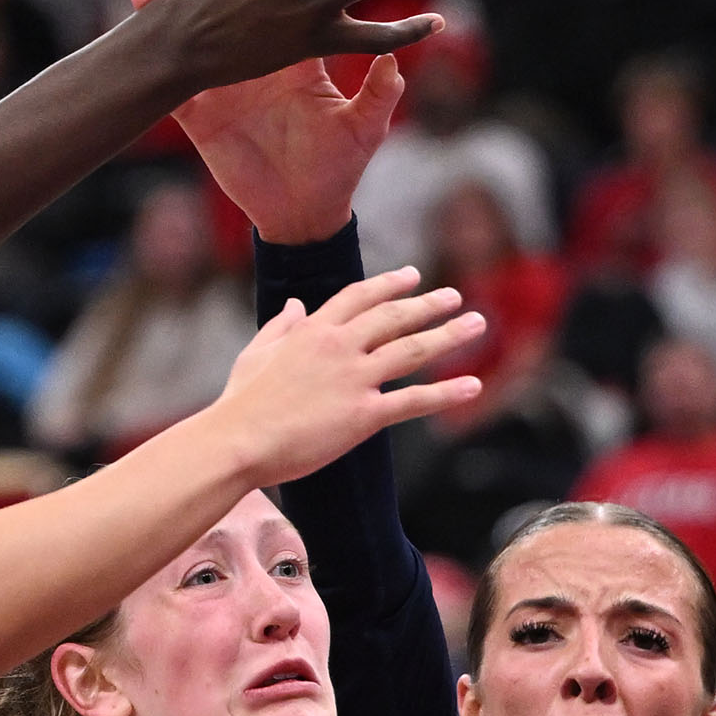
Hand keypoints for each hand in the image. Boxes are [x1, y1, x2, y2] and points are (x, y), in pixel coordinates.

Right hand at [131, 0, 405, 244]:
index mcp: (299, 56)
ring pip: (197, 40)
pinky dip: (152, 68)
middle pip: (235, 7)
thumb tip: (396, 57)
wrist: (304, 213)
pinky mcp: (203, 119)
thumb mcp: (362, 128)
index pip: (287, 0)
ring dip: (174, 11)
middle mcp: (260, 63)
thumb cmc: (338, 166)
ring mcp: (228, 89)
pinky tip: (132, 45)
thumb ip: (379, 93)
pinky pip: (172, 89)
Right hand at [205, 267, 484, 485]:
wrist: (238, 440)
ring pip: (412, 350)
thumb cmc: (240, 403)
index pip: (359, 296)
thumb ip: (280, 326)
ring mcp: (353, 378)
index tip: (413, 276)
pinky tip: (473, 386)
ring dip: (449, 336)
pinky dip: (446, 393)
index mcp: (312, 330)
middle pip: (393, 317)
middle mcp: (338, 346)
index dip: (389, 285)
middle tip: (454, 298)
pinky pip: (413, 400)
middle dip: (428, 305)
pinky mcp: (362, 414)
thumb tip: (294, 305)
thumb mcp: (256, 353)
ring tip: (477, 325)